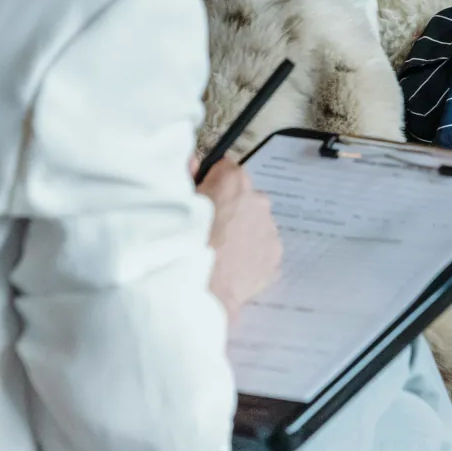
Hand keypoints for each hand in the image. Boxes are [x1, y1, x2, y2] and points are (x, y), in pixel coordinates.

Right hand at [194, 159, 282, 323]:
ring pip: (255, 223)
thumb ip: (187, 175)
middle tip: (209, 229)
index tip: (202, 197)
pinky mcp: (275, 255)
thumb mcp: (177, 202)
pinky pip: (263, 247)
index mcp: (233, 180)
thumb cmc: (184, 243)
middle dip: (230, 207)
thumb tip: (194, 162)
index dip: (212, 182)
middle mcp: (257, 199)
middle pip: (243, 196)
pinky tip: (232, 265)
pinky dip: (252, 254)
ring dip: (242, 231)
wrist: (202, 288)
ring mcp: (269, 228)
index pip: (225, 168)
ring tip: (220, 251)